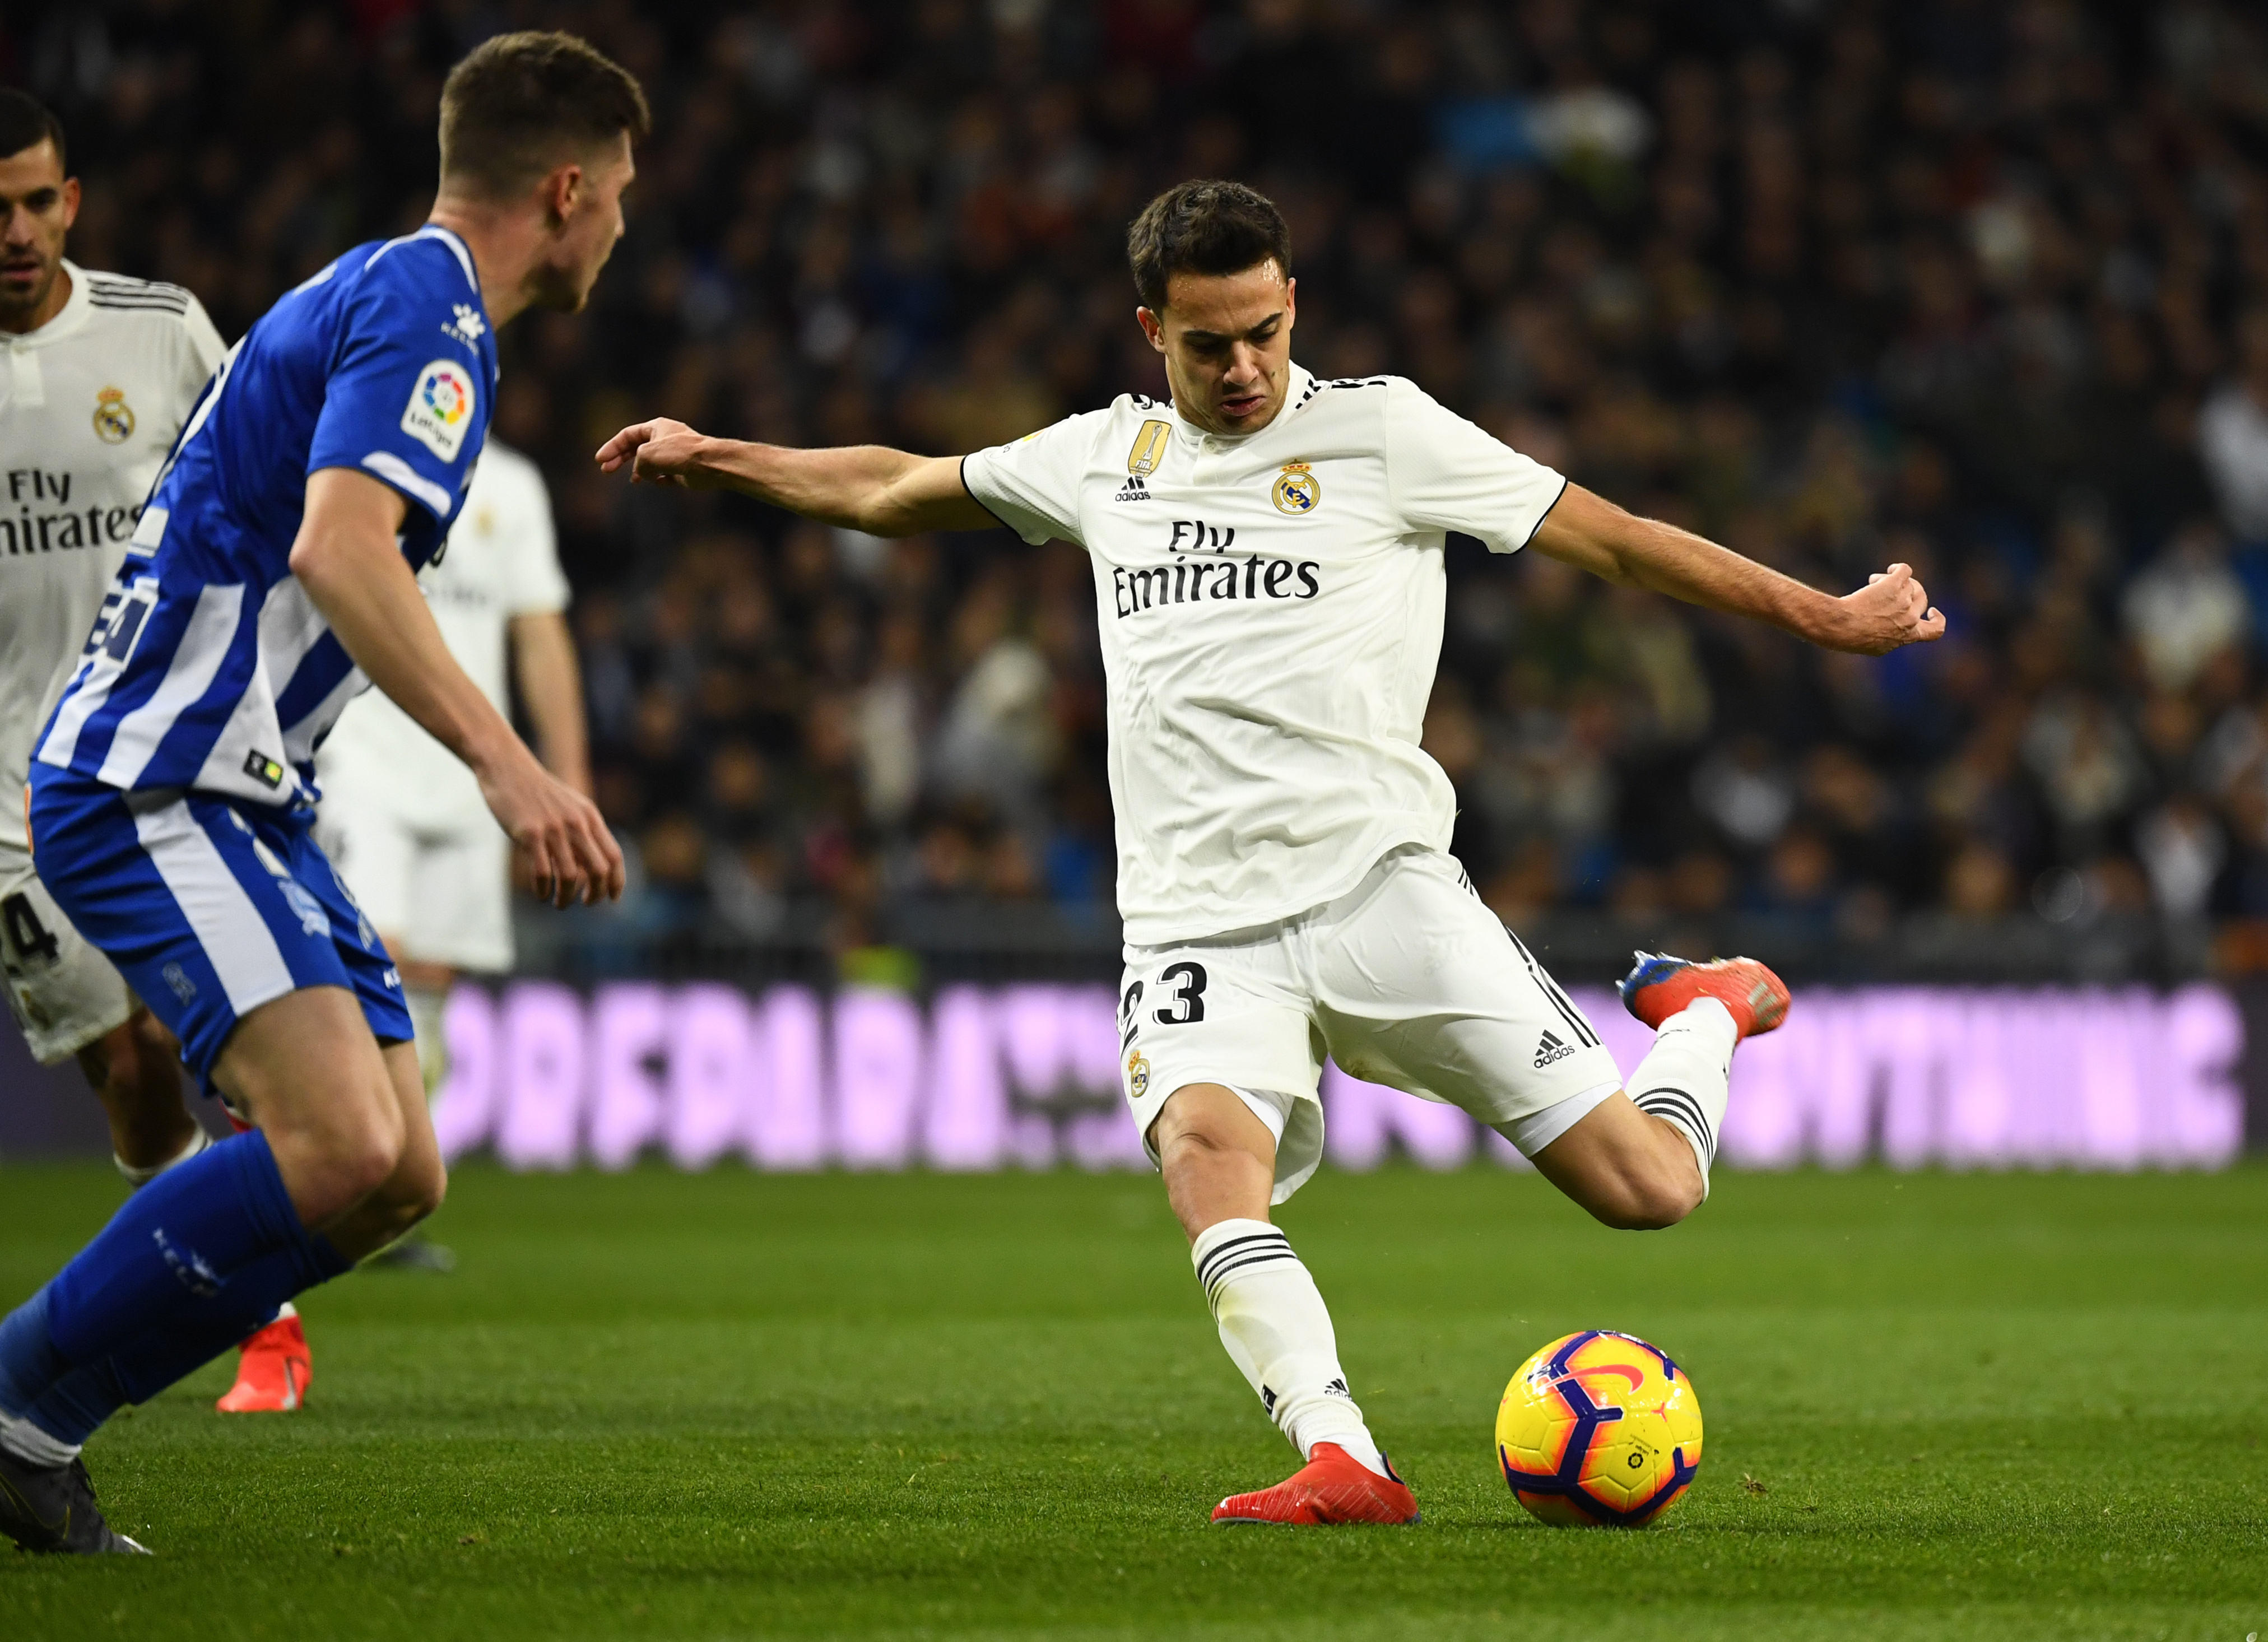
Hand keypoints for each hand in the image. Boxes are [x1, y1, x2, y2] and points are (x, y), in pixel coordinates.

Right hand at [478, 745, 624, 907]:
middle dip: (595, 895)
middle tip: (585, 903)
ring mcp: (554, 829)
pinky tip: (541, 894)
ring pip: (571, 876)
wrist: (507, 768)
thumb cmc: (537, 792)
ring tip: (559, 903)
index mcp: (590, 817)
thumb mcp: (570, 806)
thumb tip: (592, 865)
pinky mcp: (529, 834)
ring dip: (566, 897)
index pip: (614, 856)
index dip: (616, 881)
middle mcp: (577, 824)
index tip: (612, 898)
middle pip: (599, 870)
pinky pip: (543, 872)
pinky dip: (544, 890)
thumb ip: (584, 830)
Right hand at [594, 418, 720, 487]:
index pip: (628, 435)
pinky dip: (659, 479)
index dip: (612, 447)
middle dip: (620, 459)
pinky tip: (658, 482)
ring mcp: (674, 455)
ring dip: (640, 472)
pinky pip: (665, 476)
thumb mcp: (647, 454)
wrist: (710, 464)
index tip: (600, 460)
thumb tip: (641, 474)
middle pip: (636, 448)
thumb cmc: (680, 453)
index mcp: (656, 427)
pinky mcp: (683, 471)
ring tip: (634, 480)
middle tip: (606, 471)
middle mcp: (665, 439)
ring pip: (650, 463)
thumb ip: (636, 462)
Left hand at [1826, 562, 1946, 654]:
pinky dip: (1899, 569)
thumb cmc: (1851, 639)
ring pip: (1909, 584)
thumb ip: (1890, 639)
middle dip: (1909, 592)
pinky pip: (1904, 571)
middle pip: (1921, 598)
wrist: (1842, 626)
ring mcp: (1904, 601)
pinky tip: (1890, 569)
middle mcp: (1910, 618)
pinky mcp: (1894, 585)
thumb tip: (1890, 635)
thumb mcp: (1876, 647)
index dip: (1938, 619)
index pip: (1936, 631)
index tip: (1931, 611)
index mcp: (1908, 635)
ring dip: (1892, 581)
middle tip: (1890, 591)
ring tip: (1873, 581)